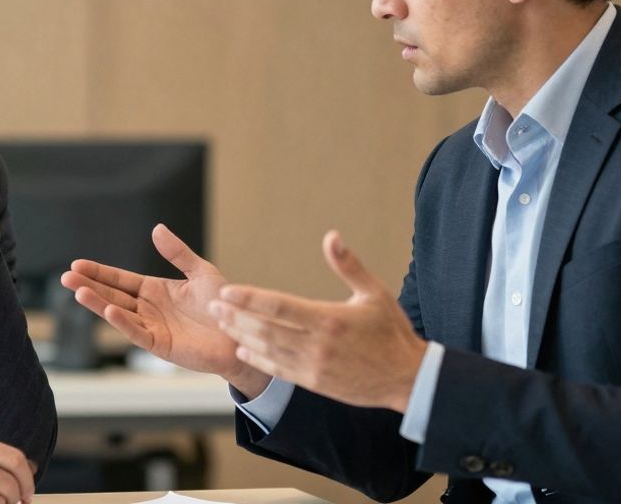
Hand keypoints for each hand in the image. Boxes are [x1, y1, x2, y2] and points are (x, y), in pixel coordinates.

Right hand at [60, 224, 271, 397]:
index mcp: (155, 290)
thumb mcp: (200, 271)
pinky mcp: (160, 345)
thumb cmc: (224, 305)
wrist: (241, 333)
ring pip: (118, 313)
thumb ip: (178, 253)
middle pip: (112, 295)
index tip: (77, 264)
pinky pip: (137, 332)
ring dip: (98, 303)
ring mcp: (152, 327)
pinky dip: (122, 322)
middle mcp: (148, 309)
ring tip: (77, 291)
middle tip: (65, 276)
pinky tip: (108, 310)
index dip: (99, 272)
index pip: (120, 279)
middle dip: (89, 285)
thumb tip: (157, 228)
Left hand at [208, 230, 426, 411]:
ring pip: (268, 351)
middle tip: (213, 306)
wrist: (407, 378)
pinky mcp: (315, 383)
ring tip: (222, 323)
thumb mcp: (375, 293)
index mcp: (329, 320)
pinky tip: (243, 350)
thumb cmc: (392, 331)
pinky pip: (279, 371)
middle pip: (266, 329)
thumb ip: (349, 265)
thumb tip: (331, 236)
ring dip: (242, 336)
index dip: (250, 299)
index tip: (227, 292)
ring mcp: (314, 367)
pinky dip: (258, 360)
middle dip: (236, 317)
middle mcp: (318, 345)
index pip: (279, 306)